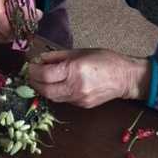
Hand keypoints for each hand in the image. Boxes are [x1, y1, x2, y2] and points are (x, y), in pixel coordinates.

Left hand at [28, 48, 151, 107]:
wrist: (126, 77)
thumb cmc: (105, 59)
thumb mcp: (79, 52)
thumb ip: (58, 56)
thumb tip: (40, 59)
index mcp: (75, 70)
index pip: (46, 75)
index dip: (34, 71)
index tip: (31, 66)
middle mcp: (76, 87)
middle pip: (46, 91)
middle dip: (34, 82)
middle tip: (32, 74)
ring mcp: (79, 99)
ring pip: (53, 98)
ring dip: (43, 89)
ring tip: (42, 78)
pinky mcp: (82, 105)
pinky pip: (63, 100)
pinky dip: (55, 92)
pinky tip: (56, 84)